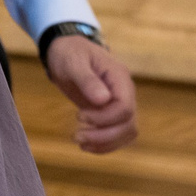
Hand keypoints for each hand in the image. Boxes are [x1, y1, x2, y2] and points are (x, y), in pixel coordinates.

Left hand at [43, 34, 137, 152]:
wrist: (67, 51)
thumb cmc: (69, 53)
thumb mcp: (73, 62)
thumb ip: (87, 80)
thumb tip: (103, 100)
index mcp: (119, 76)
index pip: (125, 107)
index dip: (105, 118)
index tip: (79, 116)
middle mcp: (125, 91)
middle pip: (129, 124)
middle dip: (104, 136)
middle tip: (77, 136)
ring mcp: (120, 102)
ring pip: (127, 132)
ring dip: (106, 143)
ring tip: (80, 142)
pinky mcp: (111, 112)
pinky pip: (118, 134)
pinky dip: (105, 144)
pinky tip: (86, 145)